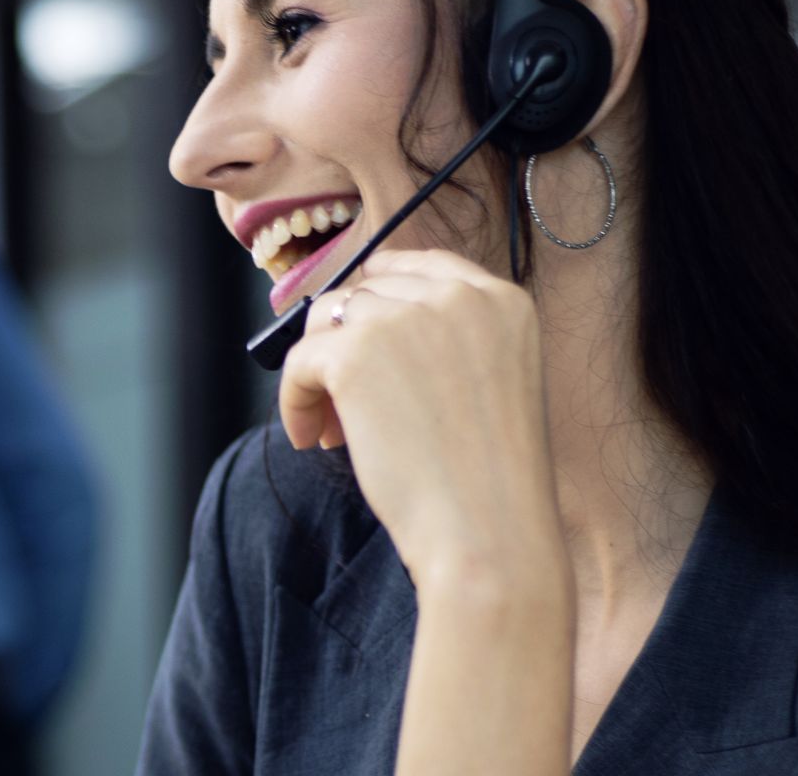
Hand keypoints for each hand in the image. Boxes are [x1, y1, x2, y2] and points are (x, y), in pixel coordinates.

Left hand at [278, 248, 562, 585]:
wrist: (490, 533)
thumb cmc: (491, 482)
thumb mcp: (494, 385)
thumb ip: (446, 342)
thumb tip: (356, 322)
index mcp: (501, 301)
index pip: (422, 265)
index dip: (381, 290)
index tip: (359, 324)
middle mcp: (456, 296)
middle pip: (366, 292)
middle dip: (349, 344)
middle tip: (348, 408)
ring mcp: (403, 318)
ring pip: (327, 322)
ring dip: (322, 374)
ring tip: (336, 431)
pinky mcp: (355, 352)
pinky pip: (299, 362)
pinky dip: (296, 401)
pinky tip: (312, 440)